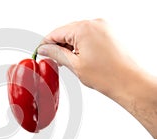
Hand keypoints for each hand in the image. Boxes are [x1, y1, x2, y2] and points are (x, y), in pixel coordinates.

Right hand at [38, 19, 156, 138]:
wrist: (129, 82)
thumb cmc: (107, 75)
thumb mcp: (74, 65)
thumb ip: (56, 54)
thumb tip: (44, 49)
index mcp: (84, 28)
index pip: (56, 32)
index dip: (46, 44)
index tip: (40, 52)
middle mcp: (95, 24)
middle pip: (67, 32)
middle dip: (58, 46)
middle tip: (53, 60)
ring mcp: (103, 27)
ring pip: (77, 34)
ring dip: (69, 46)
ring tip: (68, 62)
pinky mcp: (108, 33)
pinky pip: (87, 36)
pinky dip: (80, 46)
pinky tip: (78, 58)